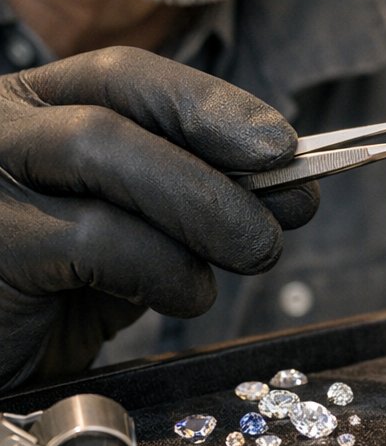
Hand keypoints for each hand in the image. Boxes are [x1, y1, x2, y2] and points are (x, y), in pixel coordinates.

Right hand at [0, 47, 318, 388]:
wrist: (3, 371)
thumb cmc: (69, 289)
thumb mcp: (141, 225)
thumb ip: (200, 193)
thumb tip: (296, 182)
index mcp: (39, 107)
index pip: (126, 74)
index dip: (211, 102)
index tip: (282, 143)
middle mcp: (1, 129)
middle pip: (117, 105)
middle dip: (219, 146)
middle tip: (293, 200)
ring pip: (101, 150)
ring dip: (205, 204)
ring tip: (256, 250)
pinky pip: (90, 237)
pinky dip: (163, 264)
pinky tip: (186, 295)